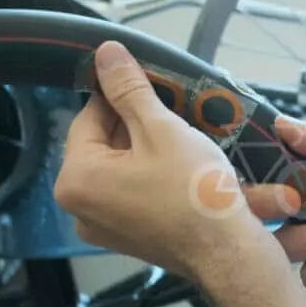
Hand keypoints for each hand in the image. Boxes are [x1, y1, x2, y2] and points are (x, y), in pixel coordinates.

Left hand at [54, 41, 297, 286]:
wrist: (229, 253)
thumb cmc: (195, 192)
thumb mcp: (162, 129)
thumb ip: (130, 89)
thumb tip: (106, 53)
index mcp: (76, 179)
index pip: (89, 117)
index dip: (122, 96)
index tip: (152, 85)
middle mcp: (80, 209)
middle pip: (104, 145)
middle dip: (137, 124)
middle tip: (175, 114)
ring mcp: (104, 228)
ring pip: (122, 169)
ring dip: (148, 149)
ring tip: (184, 140)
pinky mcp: (130, 239)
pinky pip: (134, 194)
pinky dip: (154, 177)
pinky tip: (183, 169)